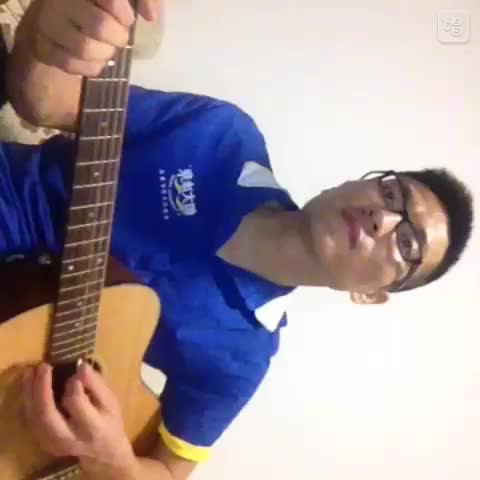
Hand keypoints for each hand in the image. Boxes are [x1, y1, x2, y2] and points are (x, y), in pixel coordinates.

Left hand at [22, 362, 135, 472]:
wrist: (101, 449)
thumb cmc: (108, 420)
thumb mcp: (111, 401)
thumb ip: (96, 384)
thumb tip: (81, 365)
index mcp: (91, 427)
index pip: (76, 404)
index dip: (74, 384)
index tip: (78, 368)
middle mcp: (68, 438)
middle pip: (47, 415)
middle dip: (42, 388)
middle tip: (44, 367)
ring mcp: (52, 442)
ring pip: (34, 417)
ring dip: (30, 393)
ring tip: (31, 371)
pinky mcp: (42, 441)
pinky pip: (30, 419)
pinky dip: (27, 400)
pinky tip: (28, 383)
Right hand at [31, 0, 161, 75]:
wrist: (59, 25)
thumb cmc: (98, 10)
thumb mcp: (120, 3)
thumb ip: (140, 0)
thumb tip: (150, 15)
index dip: (123, 12)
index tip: (128, 19)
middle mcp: (59, 0)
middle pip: (100, 25)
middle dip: (117, 37)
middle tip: (118, 37)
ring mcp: (47, 22)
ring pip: (86, 48)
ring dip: (105, 54)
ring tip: (106, 48)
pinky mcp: (42, 46)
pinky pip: (72, 65)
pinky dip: (91, 67)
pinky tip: (94, 60)